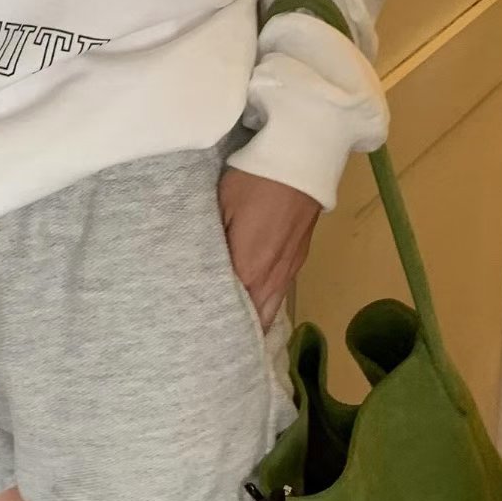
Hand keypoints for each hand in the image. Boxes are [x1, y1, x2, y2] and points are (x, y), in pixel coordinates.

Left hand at [218, 169, 320, 331]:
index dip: (220, 323)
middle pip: (257, 316)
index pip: (234, 309)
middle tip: (217, 339)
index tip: (201, 334)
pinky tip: (255, 300)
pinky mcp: (300, 256)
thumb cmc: (253, 181)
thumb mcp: (222, 207)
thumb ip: (214, 245)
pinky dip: (267, 301)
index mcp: (250, 267)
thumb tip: (206, 272)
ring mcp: (291, 267)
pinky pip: (281, 290)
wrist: (300, 161)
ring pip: (272, 305)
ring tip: (235, 329)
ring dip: (256, 318)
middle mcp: (274, 275)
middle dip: (240, 330)